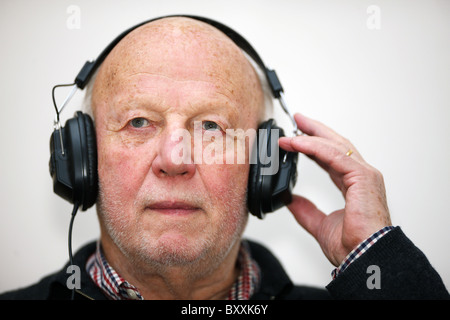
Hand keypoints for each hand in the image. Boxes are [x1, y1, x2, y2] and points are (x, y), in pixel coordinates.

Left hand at [279, 113, 391, 266]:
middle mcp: (360, 176)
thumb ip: (306, 211)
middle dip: (315, 131)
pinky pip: (335, 155)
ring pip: (335, 146)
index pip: (331, 158)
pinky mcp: (362, 176)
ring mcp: (364, 174)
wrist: (364, 257)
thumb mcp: (319, 224)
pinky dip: (315, 147)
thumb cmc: (353, 246)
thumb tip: (292, 201)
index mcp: (353, 185)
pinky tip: (298, 142)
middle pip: (335, 145)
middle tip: (297, 120)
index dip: (314, 147)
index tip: (298, 139)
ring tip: (293, 128)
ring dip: (311, 136)